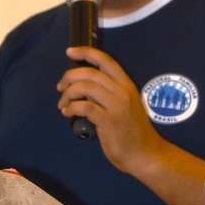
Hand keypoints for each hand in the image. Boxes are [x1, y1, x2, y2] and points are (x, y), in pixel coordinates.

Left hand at [57, 46, 163, 176]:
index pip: (105, 60)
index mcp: (126, 85)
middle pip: (90, 73)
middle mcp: (122, 91)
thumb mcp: (123, 106)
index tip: (69, 51)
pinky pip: (84, 107)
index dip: (85, 52)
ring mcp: (116, 106)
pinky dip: (71, 108)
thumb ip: (105, 94)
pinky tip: (68, 113)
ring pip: (85, 87)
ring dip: (68, 94)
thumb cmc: (132, 132)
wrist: (144, 154)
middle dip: (69, 77)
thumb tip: (81, 88)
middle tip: (60, 87)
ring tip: (63, 105)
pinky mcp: (108, 120)